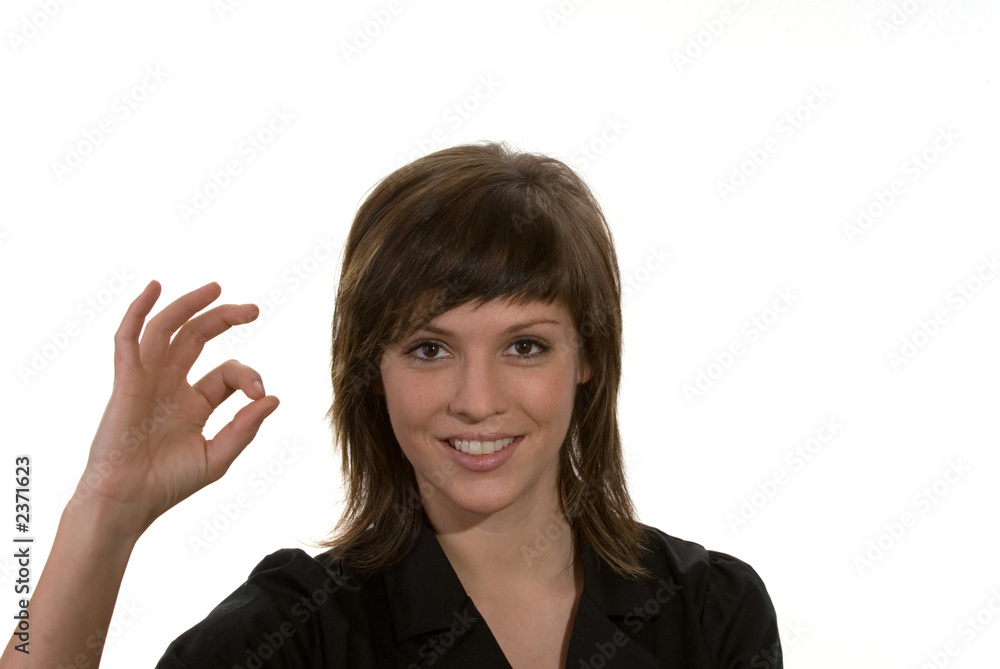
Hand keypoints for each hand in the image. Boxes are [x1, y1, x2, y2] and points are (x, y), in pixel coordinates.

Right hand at [73, 280, 279, 538]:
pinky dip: (138, 311)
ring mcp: (147, 380)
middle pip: (197, 337)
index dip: (248, 376)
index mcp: (194, 403)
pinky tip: (154, 288)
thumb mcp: (217, 457)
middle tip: (254, 309)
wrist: (127, 502)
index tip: (260, 392)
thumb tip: (273, 398)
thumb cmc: (167, 485)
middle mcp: (171, 385)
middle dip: (225, 318)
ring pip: (166, 329)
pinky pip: (128, 339)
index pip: (227, 373)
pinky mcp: (126, 382)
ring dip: (189, 305)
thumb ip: (244, 428)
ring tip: (217, 287)